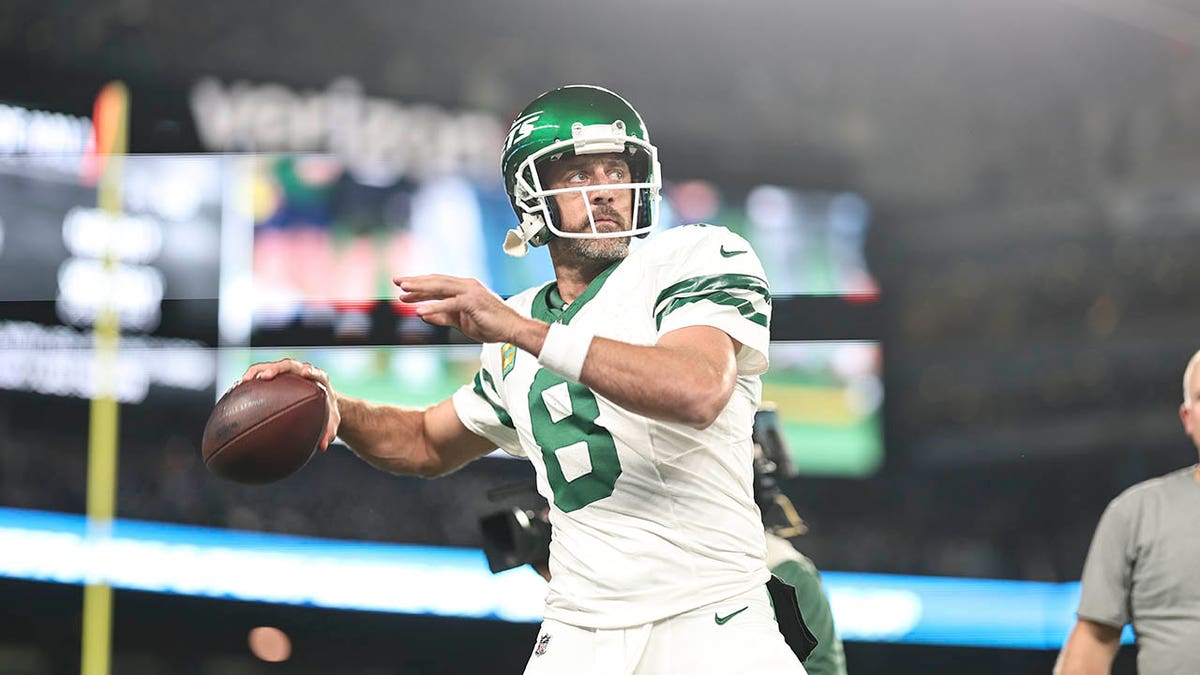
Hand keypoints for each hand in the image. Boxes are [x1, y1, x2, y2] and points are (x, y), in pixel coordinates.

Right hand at [239, 358, 340, 450]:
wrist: (322, 402)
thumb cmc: (327, 410)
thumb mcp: (331, 422)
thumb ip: (329, 432)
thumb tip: (323, 446)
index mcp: (318, 379)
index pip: (315, 372)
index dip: (311, 371)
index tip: (305, 373)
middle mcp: (301, 371)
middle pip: (288, 365)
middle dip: (276, 369)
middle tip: (266, 376)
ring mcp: (287, 373)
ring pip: (270, 367)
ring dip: (257, 371)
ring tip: (244, 380)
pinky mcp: (276, 377)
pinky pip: (260, 375)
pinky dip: (250, 380)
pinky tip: (236, 390)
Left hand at [395, 274, 529, 344]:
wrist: (512, 330)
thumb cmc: (490, 325)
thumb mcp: (461, 322)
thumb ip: (443, 317)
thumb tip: (423, 314)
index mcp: (463, 289)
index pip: (437, 285)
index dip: (419, 287)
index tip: (402, 290)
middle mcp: (466, 286)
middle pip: (436, 281)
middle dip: (415, 282)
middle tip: (397, 281)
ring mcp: (470, 292)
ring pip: (441, 287)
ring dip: (421, 289)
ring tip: (404, 292)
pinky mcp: (473, 302)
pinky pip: (449, 304)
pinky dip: (434, 307)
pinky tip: (420, 311)